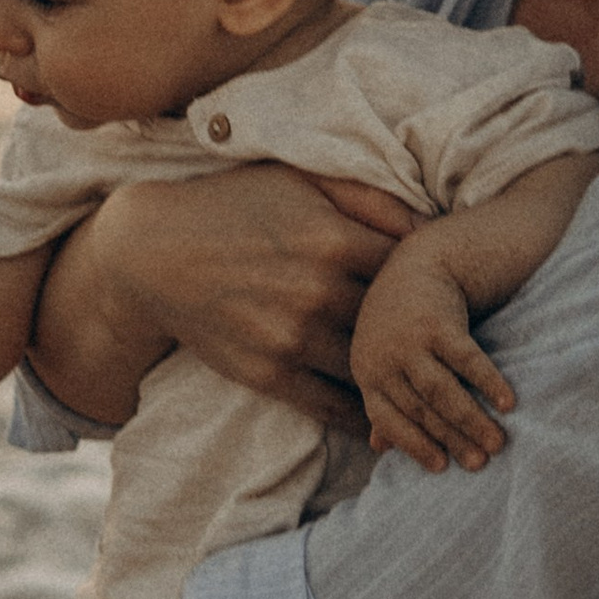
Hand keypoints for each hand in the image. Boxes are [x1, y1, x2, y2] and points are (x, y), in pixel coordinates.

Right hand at [36, 166, 410, 430]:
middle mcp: (319, 292)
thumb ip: (366, 196)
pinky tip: (380, 418)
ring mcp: (292, 338)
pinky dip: (360, 416)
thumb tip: (425, 224)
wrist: (152, 252)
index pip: (411, 272)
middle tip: (446, 351)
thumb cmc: (232, 206)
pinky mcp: (267, 373)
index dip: (429, 283)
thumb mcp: (299, 180)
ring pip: (369, 370)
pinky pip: (331, 406)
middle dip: (422, 339)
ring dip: (396, 380)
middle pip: (396, 326)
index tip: (441, 294)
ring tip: (425, 390)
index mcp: (335, 239)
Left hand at [350, 246, 514, 475]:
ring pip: (443, 392)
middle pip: (421, 410)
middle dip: (452, 439)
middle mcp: (384, 359)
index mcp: (367, 372)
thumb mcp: (381, 358)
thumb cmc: (400, 320)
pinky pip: (467, 361)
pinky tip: (508, 403)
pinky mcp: (439, 323)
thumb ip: (383, 399)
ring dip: (472, 421)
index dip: (415, 445)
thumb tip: (378, 448)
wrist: (416, 263)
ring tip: (499, 443)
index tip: (442, 468)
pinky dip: (488, 383)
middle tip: (481, 463)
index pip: (389, 419)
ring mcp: (410, 341)